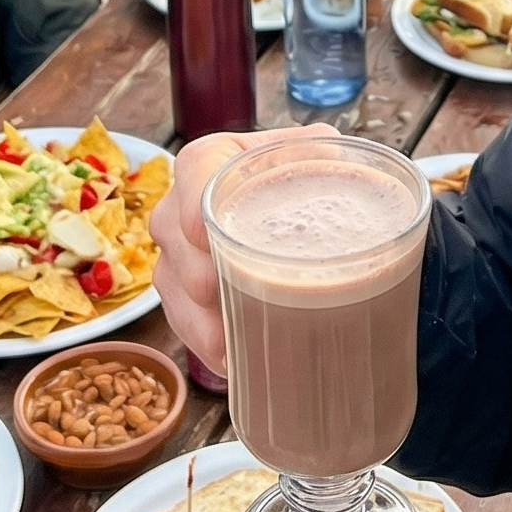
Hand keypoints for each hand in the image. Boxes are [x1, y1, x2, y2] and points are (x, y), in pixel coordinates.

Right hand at [150, 125, 335, 368]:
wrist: (294, 205)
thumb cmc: (300, 174)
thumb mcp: (317, 153)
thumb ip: (324, 154)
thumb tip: (338, 167)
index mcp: (213, 159)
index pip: (194, 170)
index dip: (193, 203)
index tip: (207, 236)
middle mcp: (183, 203)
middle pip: (177, 239)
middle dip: (201, 275)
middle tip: (229, 296)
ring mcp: (178, 250)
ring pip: (173, 287)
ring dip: (202, 320)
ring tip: (233, 344)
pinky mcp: (182, 291)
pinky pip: (182, 319)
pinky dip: (208, 342)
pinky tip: (234, 358)